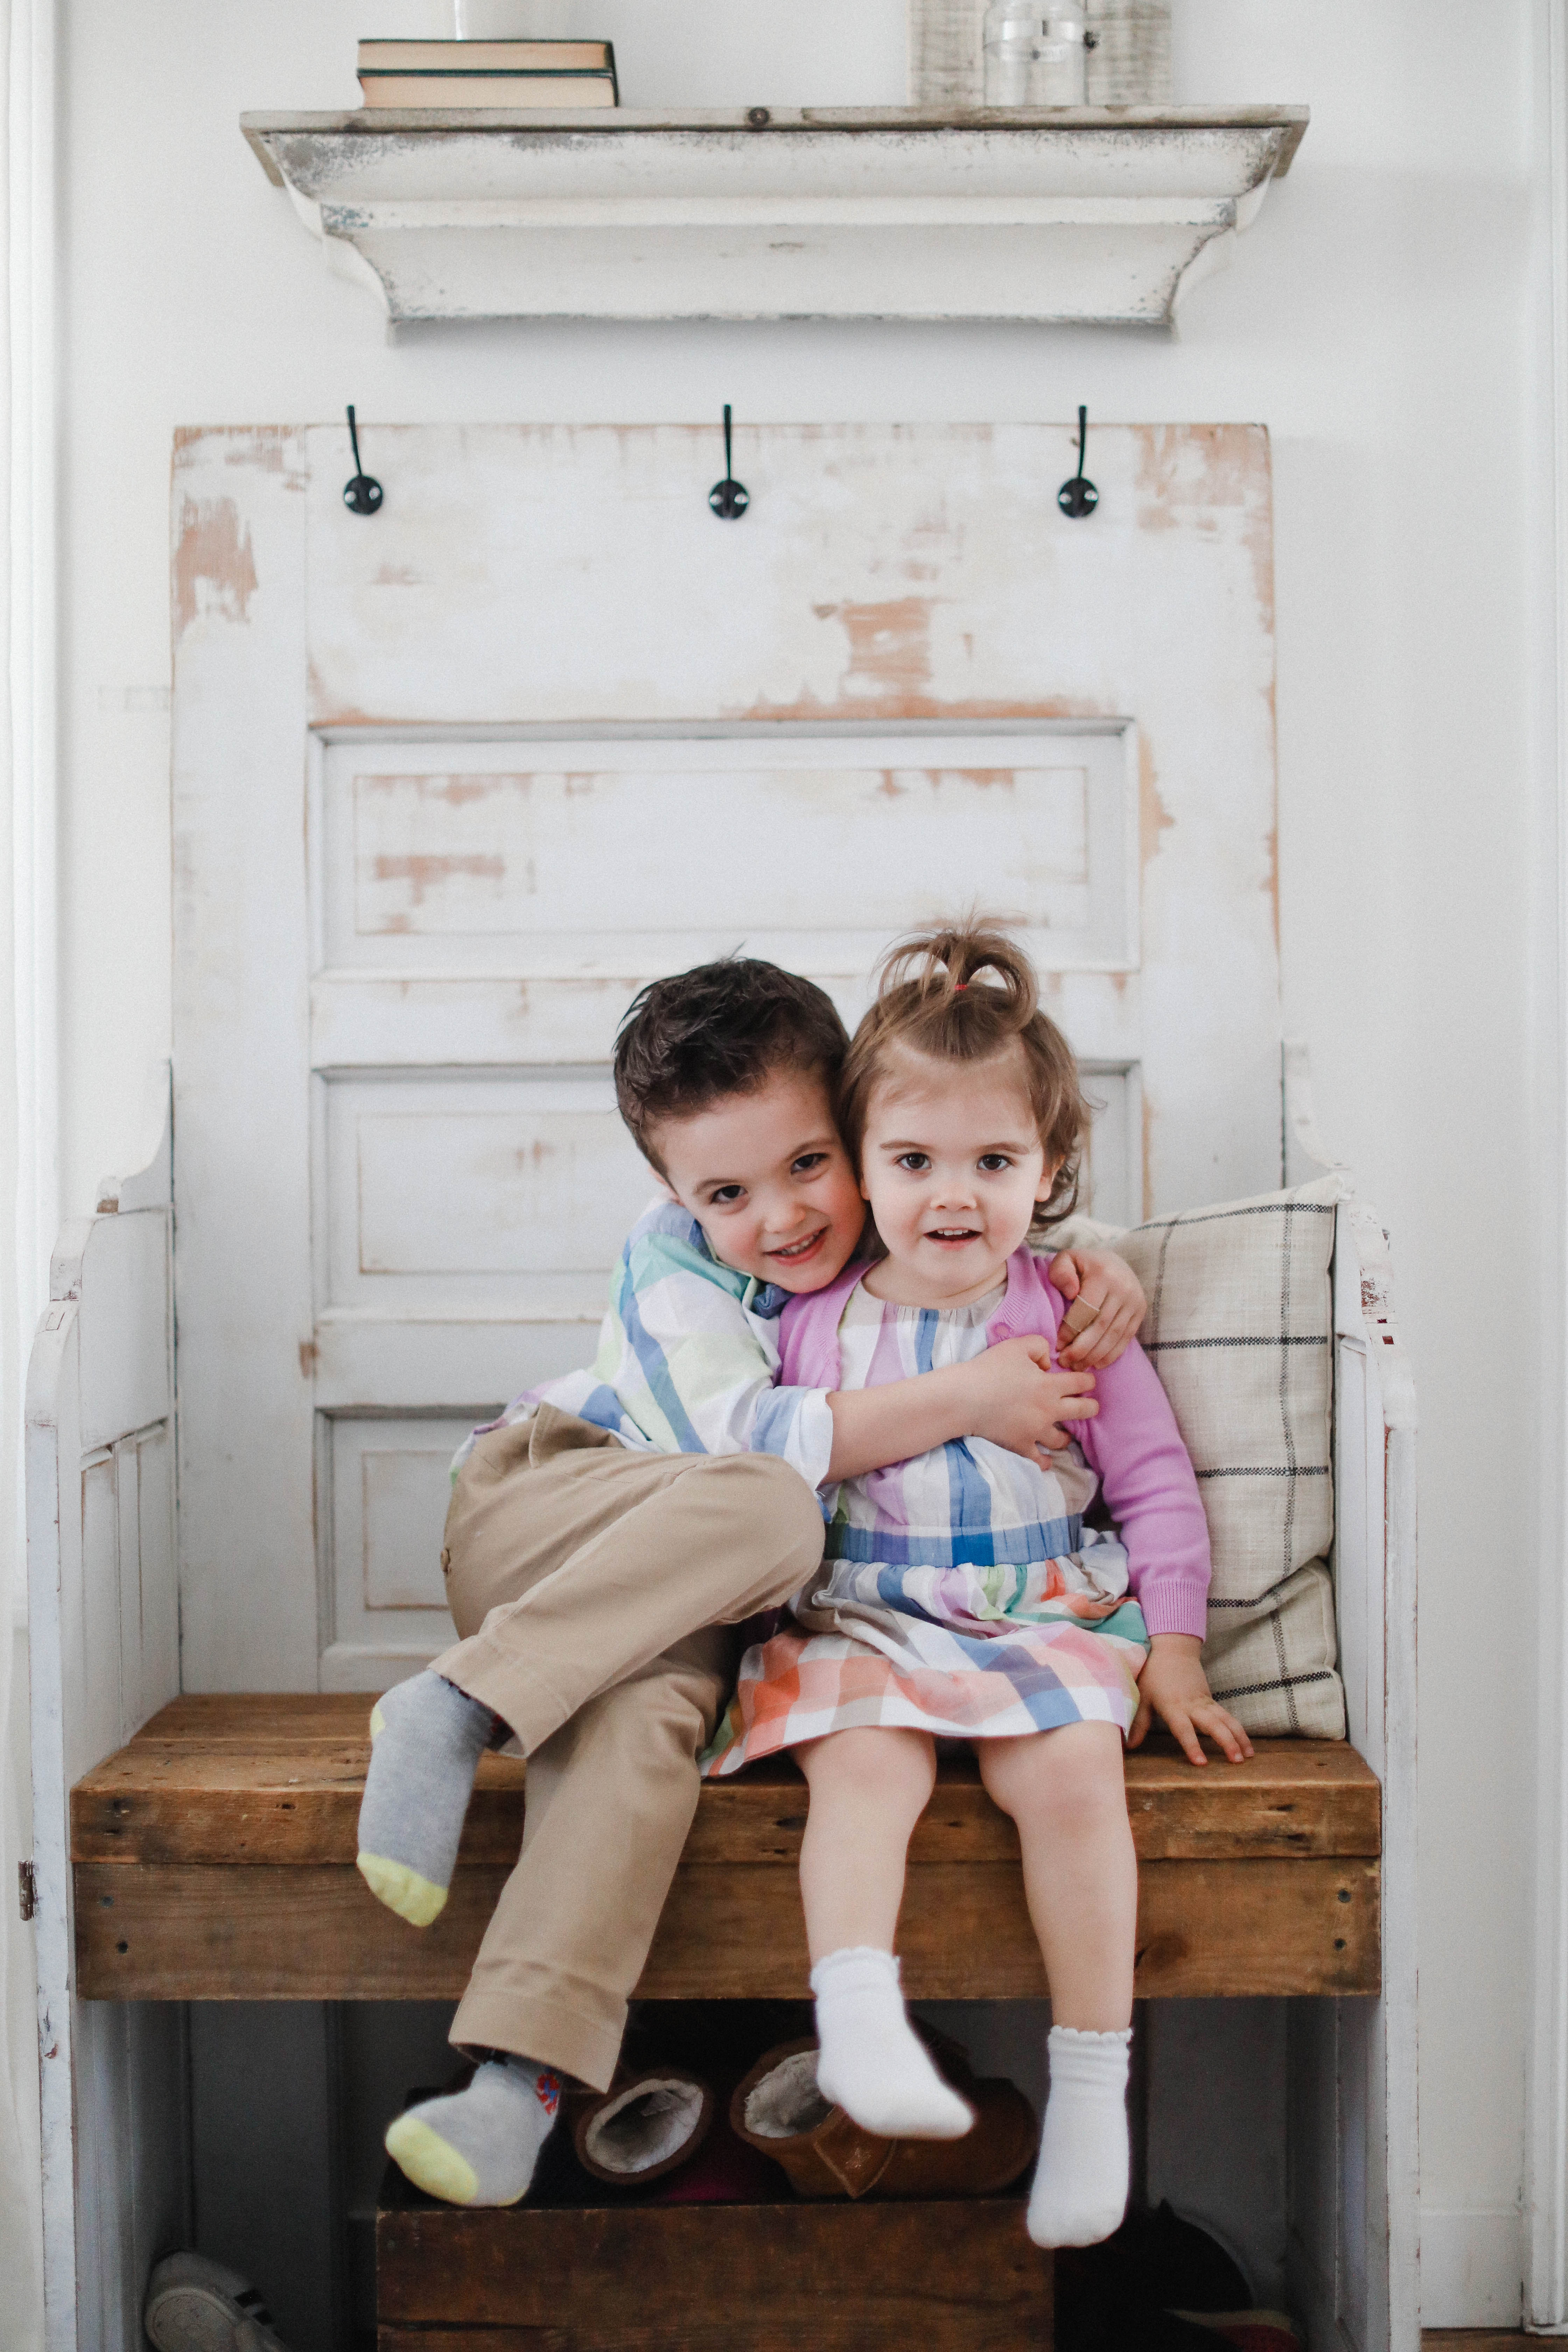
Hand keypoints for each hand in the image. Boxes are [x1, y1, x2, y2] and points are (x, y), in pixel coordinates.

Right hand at [955, 1336, 1097, 1461]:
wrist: (965, 1397)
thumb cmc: (990, 1369)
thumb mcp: (1017, 1345)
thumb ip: (1040, 1346)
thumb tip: (1048, 1364)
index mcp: (1050, 1385)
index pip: (1082, 1383)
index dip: (1089, 1380)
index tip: (1088, 1381)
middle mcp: (1049, 1410)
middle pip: (1083, 1411)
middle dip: (1091, 1407)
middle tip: (1090, 1406)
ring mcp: (1036, 1431)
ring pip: (1063, 1439)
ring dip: (1067, 1435)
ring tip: (1066, 1434)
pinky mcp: (1021, 1445)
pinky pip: (1039, 1460)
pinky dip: (1045, 1461)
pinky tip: (1046, 1460)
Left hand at [1048, 1249, 1146, 1367]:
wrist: (1115, 1262)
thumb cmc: (1083, 1265)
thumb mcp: (1067, 1259)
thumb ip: (1061, 1272)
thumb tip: (1071, 1293)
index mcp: (1103, 1274)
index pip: (1086, 1309)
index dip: (1071, 1330)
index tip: (1057, 1346)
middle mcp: (1123, 1288)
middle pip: (1100, 1326)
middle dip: (1081, 1348)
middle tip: (1065, 1362)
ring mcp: (1135, 1301)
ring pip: (1113, 1336)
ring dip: (1094, 1356)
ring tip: (1077, 1366)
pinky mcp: (1140, 1312)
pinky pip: (1126, 1338)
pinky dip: (1111, 1354)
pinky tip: (1096, 1364)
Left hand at [1128, 1633, 1253, 1765]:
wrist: (1173, 1650)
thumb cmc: (1154, 1674)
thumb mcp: (1143, 1697)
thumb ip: (1138, 1723)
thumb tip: (1128, 1746)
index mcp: (1173, 1706)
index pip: (1184, 1729)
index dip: (1192, 1745)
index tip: (1201, 1762)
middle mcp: (1192, 1706)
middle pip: (1213, 1724)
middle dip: (1226, 1742)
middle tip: (1236, 1761)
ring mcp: (1205, 1702)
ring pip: (1226, 1720)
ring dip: (1239, 1737)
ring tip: (1248, 1756)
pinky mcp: (1211, 1700)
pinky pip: (1227, 1716)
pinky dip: (1238, 1729)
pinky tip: (1246, 1744)